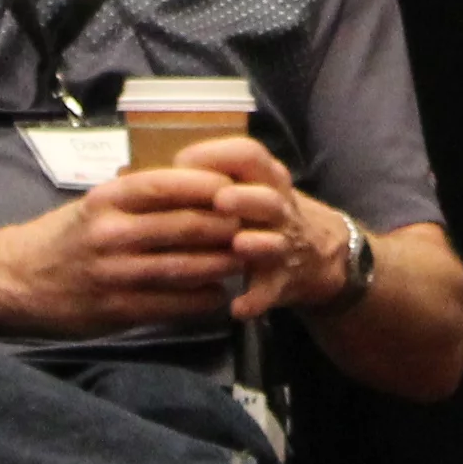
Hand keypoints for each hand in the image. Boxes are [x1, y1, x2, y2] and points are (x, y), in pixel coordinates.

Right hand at [0, 166, 245, 336]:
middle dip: (227, 227)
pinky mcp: (117, 308)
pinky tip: (217, 294)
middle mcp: (112, 233)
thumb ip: (139, 197)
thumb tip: (200, 186)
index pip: (168, 185)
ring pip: (187, 266)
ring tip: (244, 259)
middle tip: (252, 227)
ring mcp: (115, 273)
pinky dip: (202, 299)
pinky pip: (173, 304)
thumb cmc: (63, 236)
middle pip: (187, 226)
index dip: (209, 186)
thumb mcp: (95, 204)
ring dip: (222, 264)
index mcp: (108, 199)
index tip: (237, 188)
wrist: (15, 280)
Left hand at [180, 136, 347, 319]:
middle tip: (221, 201)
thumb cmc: (261, 213)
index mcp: (265, 179)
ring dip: (257, 244)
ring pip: (275, 242)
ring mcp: (282, 245)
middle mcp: (277, 208)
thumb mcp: (247, 185)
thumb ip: (207, 179)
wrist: (316, 253)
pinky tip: (237, 308)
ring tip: (238, 246)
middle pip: (268, 197)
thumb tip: (145, 177)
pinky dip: (256, 300)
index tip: (181, 164)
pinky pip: (271, 290)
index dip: (216, 156)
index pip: (248, 155)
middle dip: (245, 198)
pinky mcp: (281, 280)